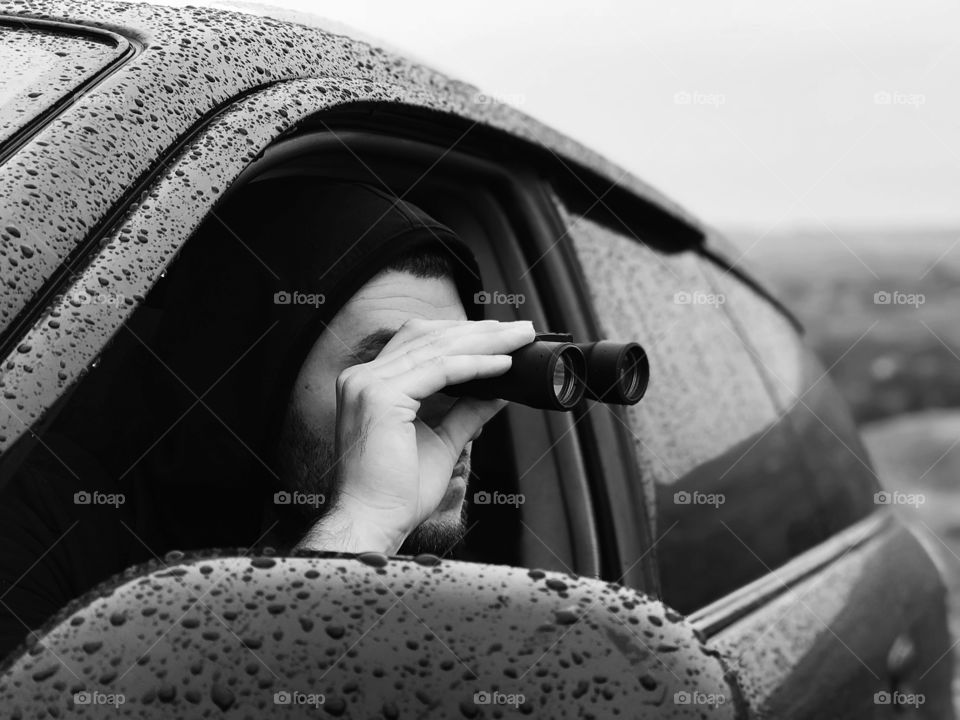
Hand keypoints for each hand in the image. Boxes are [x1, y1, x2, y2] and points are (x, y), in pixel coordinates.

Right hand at [299, 319, 534, 553]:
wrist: (373, 523)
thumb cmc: (399, 493)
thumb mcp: (442, 442)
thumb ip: (466, 412)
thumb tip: (499, 392)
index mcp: (368, 384)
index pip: (419, 342)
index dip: (462, 334)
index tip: (502, 335)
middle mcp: (361, 377)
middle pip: (429, 336)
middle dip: (480, 330)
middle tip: (521, 329)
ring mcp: (368, 384)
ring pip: (438, 348)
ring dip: (485, 341)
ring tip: (520, 338)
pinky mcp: (381, 397)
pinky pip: (440, 370)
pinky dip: (475, 365)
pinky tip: (503, 364)